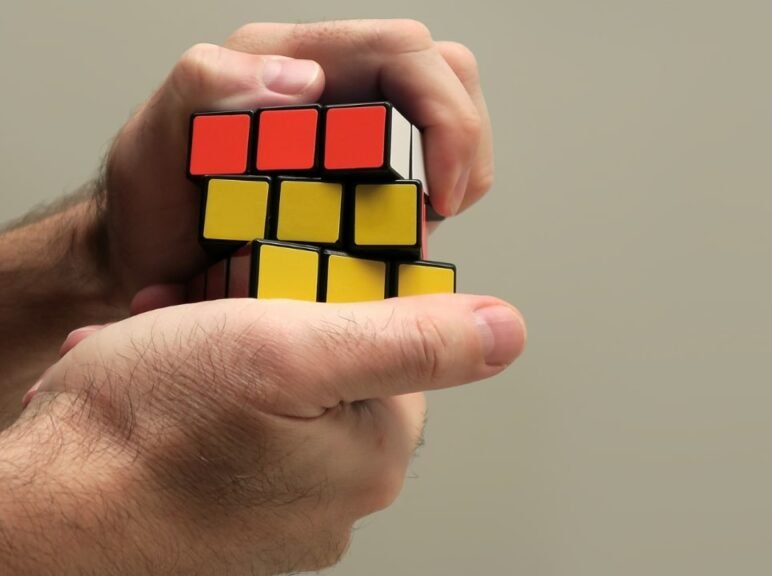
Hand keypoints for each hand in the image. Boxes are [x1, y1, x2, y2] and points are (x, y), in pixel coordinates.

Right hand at [6, 294, 523, 574]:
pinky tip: (161, 383)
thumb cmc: (151, 427)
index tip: (281, 276)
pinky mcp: (233, 517)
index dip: (338, 291)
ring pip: (277, 394)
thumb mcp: (293, 349)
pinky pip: (238, 433)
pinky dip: (204, 398)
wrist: (43, 509)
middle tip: (211, 310)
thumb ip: (410, 340)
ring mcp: (283, 513)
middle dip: (273, 321)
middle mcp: (339, 498)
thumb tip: (507, 330)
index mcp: (372, 456)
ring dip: (228, 353)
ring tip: (172, 344)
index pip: (394, 343)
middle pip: (333, 367)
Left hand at [99, 19, 491, 300]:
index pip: (404, 51)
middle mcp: (335, 84)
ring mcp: (358, 125)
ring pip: (452, 118)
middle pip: (447, 74)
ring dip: (457, 174)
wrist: (151, 261)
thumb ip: (205, 85)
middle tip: (441, 210)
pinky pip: (433, 167)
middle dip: (464, 144)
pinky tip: (407, 232)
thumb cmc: (153, 205)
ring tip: (421, 225)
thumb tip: (305, 78)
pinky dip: (439, 199)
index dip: (445, 116)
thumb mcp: (153, 144)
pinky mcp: (369, 167)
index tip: (438, 193)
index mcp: (291, 60)